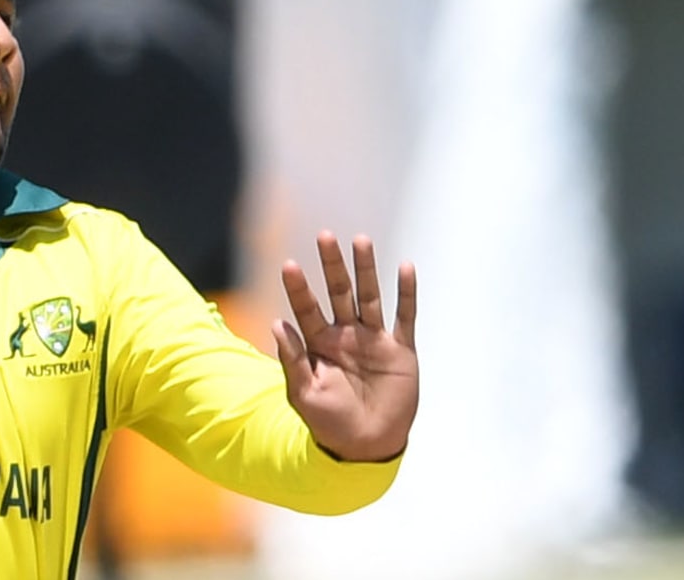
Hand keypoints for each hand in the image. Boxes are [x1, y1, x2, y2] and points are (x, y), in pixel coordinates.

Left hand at [273, 231, 418, 461]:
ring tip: (360, 240)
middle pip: (338, 293)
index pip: (306, 308)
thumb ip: (292, 359)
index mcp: (319, 344)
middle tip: (324, 236)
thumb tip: (276, 323)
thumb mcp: (303, 394)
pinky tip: (405, 267)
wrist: (366, 447)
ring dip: (366, 270)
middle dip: (332, 266)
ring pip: (370, 297)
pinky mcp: (400, 351)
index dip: (298, 287)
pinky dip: (406, 293)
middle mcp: (346, 336)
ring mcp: (373, 341)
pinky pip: (404, 317)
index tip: (288, 264)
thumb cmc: (329, 423)